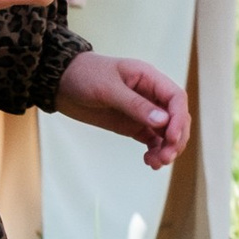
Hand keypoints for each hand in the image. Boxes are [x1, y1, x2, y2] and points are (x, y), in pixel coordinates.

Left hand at [55, 51, 187, 170]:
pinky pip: (151, 140)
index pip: (176, 98)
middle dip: (175, 138)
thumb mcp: (108, 88)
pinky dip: (154, 151)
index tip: (170, 137)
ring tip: (156, 163)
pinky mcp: (132, 125)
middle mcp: (151, 95)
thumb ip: (135, 104)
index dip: (178, 118)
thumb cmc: (84, 75)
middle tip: (165, 157)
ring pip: (165, 132)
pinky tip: (149, 162)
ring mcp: (142, 112)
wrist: (60, 82)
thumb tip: (163, 121)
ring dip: (166, 148)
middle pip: (176, 118)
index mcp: (149, 78)